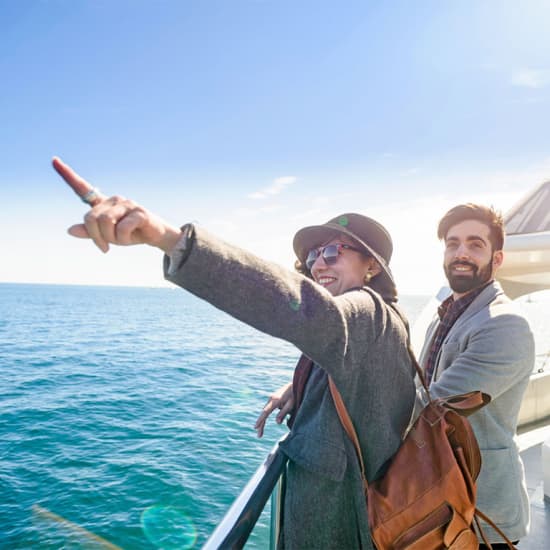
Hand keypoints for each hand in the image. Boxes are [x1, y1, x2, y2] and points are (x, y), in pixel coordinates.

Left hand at [52, 157, 182, 252]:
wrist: (156, 237)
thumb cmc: (131, 234)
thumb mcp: (108, 235)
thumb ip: (90, 232)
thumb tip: (70, 230)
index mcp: (104, 204)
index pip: (82, 188)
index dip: (67, 175)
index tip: (54, 160)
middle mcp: (114, 200)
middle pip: (91, 217)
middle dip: (95, 236)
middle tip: (104, 247)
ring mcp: (127, 204)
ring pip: (105, 222)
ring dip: (109, 238)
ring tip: (118, 242)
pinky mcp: (139, 212)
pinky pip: (121, 228)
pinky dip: (122, 239)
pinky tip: (128, 240)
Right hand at [254, 382, 293, 437]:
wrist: (295, 383)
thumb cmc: (295, 394)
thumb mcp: (291, 404)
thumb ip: (283, 413)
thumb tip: (277, 423)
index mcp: (275, 400)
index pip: (265, 412)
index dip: (260, 420)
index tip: (255, 427)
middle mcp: (271, 399)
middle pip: (264, 413)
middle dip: (261, 424)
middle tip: (259, 436)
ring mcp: (272, 398)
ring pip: (266, 411)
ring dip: (264, 420)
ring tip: (262, 431)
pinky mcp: (274, 398)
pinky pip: (270, 408)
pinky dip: (269, 414)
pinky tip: (272, 418)